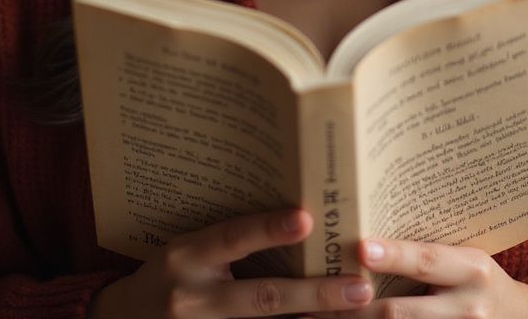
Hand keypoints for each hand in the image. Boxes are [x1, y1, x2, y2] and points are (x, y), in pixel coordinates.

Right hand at [88, 208, 373, 318]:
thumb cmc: (167, 274)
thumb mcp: (187, 248)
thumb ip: (229, 241)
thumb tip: (298, 223)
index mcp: (186, 255)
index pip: (233, 237)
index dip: (268, 228)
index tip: (307, 218)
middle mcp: (191, 298)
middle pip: (262, 298)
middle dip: (315, 294)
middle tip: (360, 288)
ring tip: (358, 315)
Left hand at [307, 237, 527, 317]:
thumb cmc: (480, 278)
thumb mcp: (465, 258)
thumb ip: (426, 248)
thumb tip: (365, 229)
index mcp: (472, 269)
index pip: (426, 261)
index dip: (393, 255)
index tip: (359, 247)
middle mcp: (467, 309)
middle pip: (400, 313)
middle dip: (353, 308)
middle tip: (312, 301)